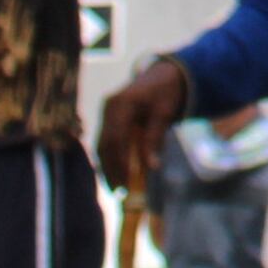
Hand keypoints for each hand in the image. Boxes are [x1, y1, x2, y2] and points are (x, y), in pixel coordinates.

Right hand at [97, 53, 190, 194]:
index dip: (119, 162)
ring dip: (107, 167)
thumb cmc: (166, 93)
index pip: (116, 138)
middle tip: (119, 192)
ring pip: (101, 145)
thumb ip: (155, 138)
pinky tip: (114, 175)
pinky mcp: (108, 118)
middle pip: (105, 144)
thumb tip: (152, 167)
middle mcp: (109, 107)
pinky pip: (105, 142)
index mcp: (122, 103)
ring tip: (116, 189)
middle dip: (110, 169)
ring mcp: (106, 112)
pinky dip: (109, 158)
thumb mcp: (164, 113)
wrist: (164, 75)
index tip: (125, 182)